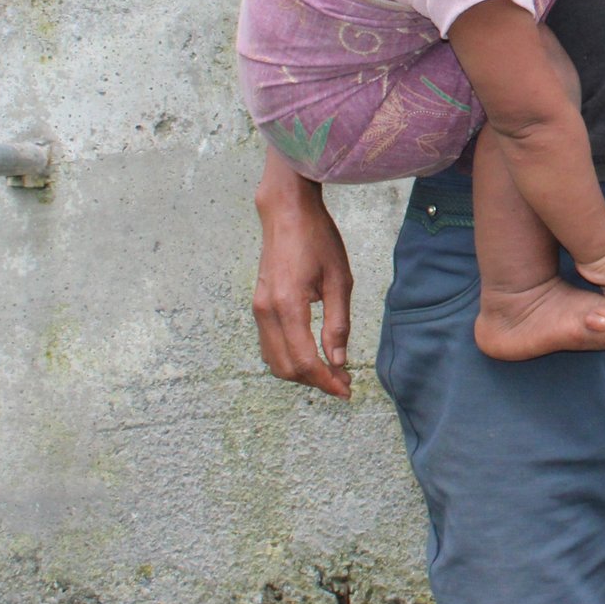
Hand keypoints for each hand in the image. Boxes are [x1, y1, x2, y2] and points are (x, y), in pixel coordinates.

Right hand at [252, 156, 354, 398]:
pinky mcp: (258, 306)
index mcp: (288, 306)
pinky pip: (269, 344)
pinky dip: (289, 358)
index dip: (326, 381)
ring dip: (300, 372)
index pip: (305, 360)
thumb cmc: (317, 239)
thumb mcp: (339, 279)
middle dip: (314, 381)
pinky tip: (311, 354)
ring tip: (330, 371)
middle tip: (343, 383)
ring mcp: (258, 310)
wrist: (286, 213)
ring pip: (274, 360)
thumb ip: (338, 323)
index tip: (346, 389)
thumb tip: (337, 360)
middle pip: (286, 367)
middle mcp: (266, 312)